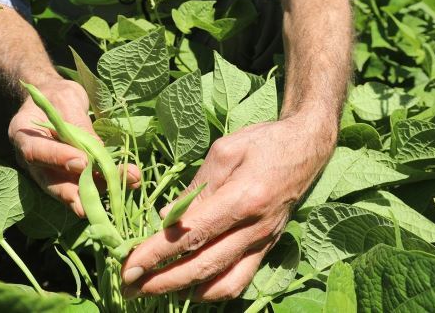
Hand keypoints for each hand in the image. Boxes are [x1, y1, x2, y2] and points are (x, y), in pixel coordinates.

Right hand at [9, 77, 140, 216]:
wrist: (55, 99)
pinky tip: (130, 180)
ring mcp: (51, 171)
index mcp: (23, 134)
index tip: (82, 162)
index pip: (36, 151)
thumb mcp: (67, 99)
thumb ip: (78, 124)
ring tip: (129, 181)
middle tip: (91, 206)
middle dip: (75, 194)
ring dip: (101, 188)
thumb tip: (98, 150)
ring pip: (73, 187)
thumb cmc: (57, 95)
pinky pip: (87, 184)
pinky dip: (107, 183)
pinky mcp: (70, 176)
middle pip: (51, 182)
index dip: (58, 158)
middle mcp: (34, 160)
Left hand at [121, 114, 335, 300]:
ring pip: (223, 284)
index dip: (157, 254)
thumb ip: (196, 188)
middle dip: (162, 281)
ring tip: (153, 290)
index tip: (129, 265)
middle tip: (128, 287)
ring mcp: (263, 243)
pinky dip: (213, 290)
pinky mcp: (266, 248)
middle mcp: (254, 229)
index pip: (191, 235)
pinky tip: (190, 287)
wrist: (307, 148)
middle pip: (203, 267)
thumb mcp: (224, 152)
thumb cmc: (263, 142)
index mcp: (242, 199)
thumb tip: (165, 219)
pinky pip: (240, 280)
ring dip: (184, 292)